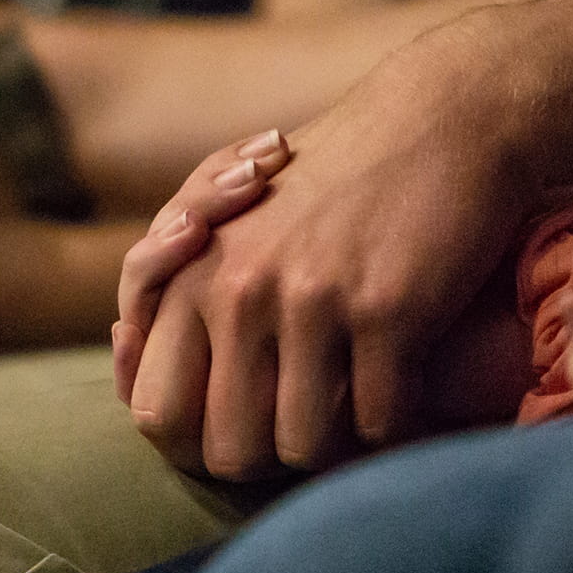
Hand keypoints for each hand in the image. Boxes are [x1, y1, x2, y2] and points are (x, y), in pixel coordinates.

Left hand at [125, 39, 542, 479]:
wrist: (444, 118)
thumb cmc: (334, 174)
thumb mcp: (228, 213)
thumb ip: (172, 281)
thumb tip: (128, 353)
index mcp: (189, 275)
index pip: (155, 412)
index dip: (195, 441)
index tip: (240, 424)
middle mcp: (237, 291)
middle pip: (227, 449)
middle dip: (269, 454)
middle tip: (305, 421)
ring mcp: (310, 303)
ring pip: (304, 447)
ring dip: (336, 440)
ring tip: (355, 399)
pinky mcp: (388, 313)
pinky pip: (379, 423)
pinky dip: (396, 418)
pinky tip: (406, 381)